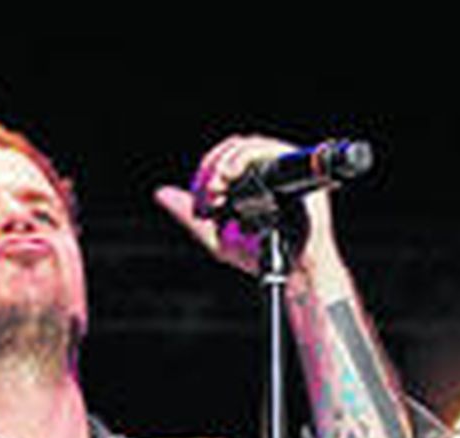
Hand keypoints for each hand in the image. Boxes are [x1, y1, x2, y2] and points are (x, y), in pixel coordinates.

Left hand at [154, 133, 338, 276]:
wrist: (289, 272)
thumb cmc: (258, 256)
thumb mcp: (214, 235)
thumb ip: (188, 213)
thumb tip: (161, 193)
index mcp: (251, 181)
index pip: (225, 156)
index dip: (207, 168)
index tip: (200, 194)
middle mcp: (269, 171)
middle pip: (235, 146)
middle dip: (213, 165)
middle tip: (207, 193)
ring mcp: (285, 170)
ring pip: (251, 144)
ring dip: (226, 161)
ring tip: (216, 187)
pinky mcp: (298, 172)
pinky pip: (272, 150)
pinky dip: (246, 156)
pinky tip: (230, 175)